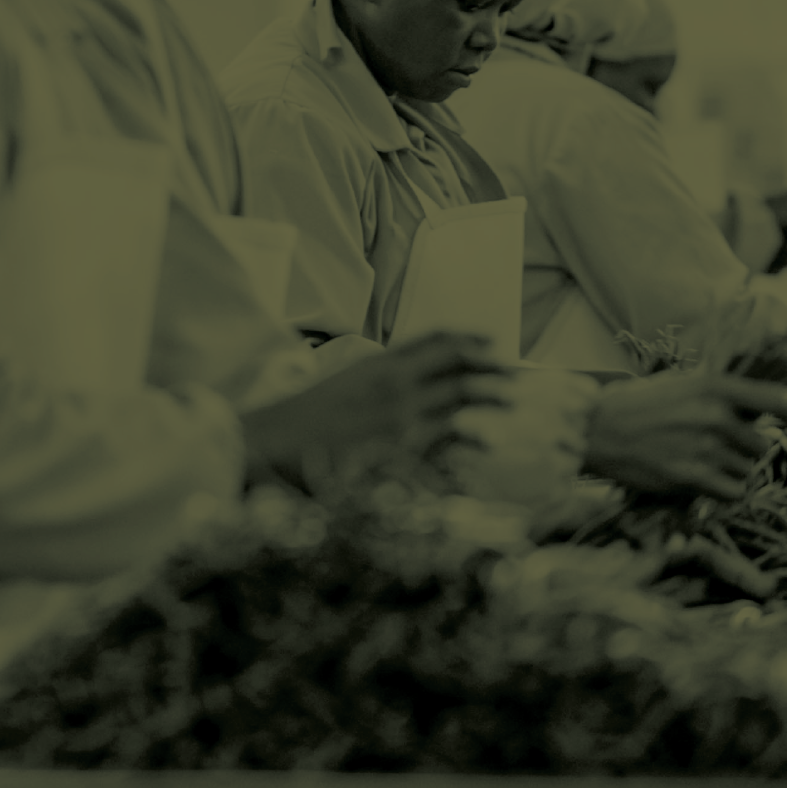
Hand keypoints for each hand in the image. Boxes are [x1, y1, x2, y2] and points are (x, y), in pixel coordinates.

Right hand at [243, 334, 510, 483]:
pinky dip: (469, 439)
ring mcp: (398, 416)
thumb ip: (382, 376)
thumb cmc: (307, 415)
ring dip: (489, 395)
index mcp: (380, 362)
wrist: (273, 439)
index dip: (469, 338)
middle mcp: (394, 382)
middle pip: (456, 365)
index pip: (435, 340)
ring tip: (508, 399)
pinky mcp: (398, 449)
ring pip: (459, 397)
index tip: (492, 341)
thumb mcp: (347, 381)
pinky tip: (484, 442)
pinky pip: (446, 441)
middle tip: (513, 373)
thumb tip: (411, 375)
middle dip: (490, 367)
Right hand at [581, 370, 786, 502]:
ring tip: (705, 462)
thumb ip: (719, 394)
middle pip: (762, 444)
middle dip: (746, 449)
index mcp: (714, 385)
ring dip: (733, 471)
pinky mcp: (692, 477)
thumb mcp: (681, 384)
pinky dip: (723, 491)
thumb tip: (759, 407)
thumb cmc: (638, 404)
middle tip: (722, 446)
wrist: (597, 428)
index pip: (777, 399)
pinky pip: (732, 492)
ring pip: (748, 471)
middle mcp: (715, 415)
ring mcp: (705, 448)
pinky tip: (704, 480)